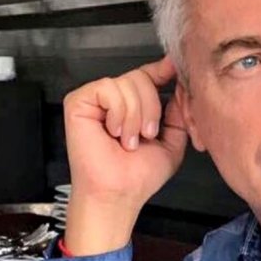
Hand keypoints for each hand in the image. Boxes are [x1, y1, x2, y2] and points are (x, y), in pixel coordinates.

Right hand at [62, 56, 187, 254]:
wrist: (120, 194)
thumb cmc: (139, 175)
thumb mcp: (173, 139)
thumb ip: (179, 112)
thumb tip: (183, 86)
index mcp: (133, 105)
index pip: (148, 76)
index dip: (163, 70)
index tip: (175, 67)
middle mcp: (113, 99)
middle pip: (141, 77)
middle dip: (152, 108)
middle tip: (147, 135)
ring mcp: (94, 99)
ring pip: (127, 82)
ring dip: (136, 116)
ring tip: (128, 141)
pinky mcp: (78, 102)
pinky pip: (109, 88)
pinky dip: (118, 113)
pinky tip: (113, 133)